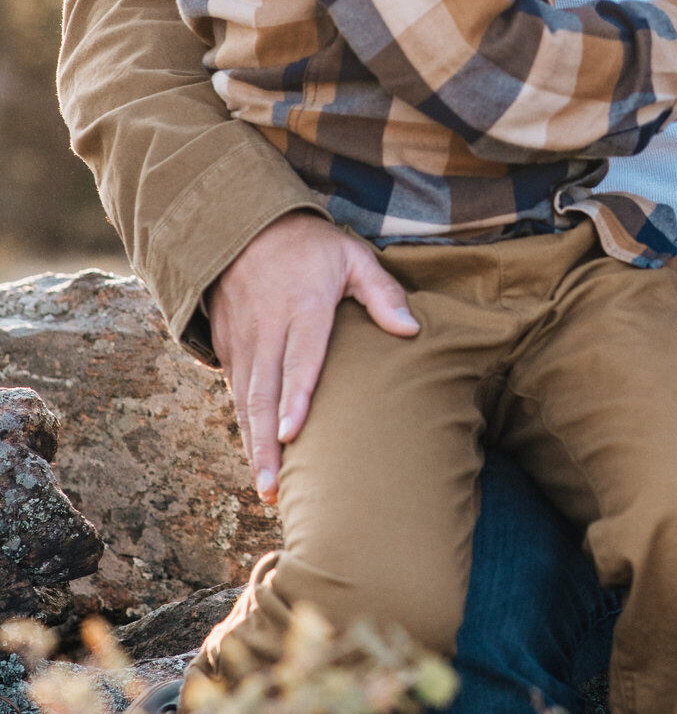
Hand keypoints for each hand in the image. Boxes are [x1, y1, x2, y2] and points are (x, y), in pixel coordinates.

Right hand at [208, 211, 418, 502]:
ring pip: (245, 399)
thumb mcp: (353, 257)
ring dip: (252, 444)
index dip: (295, 397)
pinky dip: (243, 426)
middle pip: (264, 392)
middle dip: (266, 443)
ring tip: (265, 486)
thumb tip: (411, 331)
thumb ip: (383, 293)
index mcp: (303, 306)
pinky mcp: (228, 345)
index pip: (300, 357)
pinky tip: (254, 456)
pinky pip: (234, 391)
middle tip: (273, 487)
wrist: (244, 226)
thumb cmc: (311, 247)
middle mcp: (267, 327)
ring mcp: (243, 338)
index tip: (292, 435)